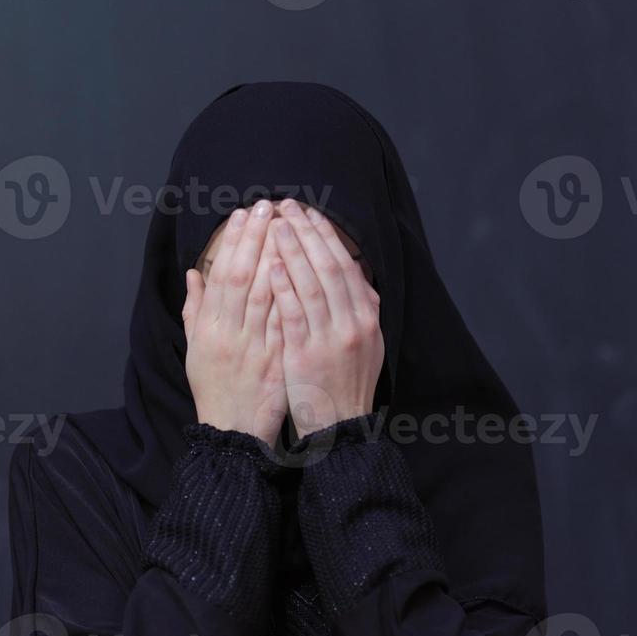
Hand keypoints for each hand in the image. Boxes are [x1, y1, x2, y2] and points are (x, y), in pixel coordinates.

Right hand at [182, 200, 287, 443]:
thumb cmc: (213, 388)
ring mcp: (256, 349)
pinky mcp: (278, 362)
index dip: (234, 243)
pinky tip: (307, 271)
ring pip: (268, 296)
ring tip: (288, 226)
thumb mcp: (195, 348)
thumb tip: (194, 273)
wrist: (232, 431)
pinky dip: (297, 296)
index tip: (244, 215)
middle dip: (257, 239)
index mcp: (210, 329)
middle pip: (245, 278)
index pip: (223, 276)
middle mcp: (231, 335)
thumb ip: (195, 309)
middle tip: (268, 207)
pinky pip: (289, 324)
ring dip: (279, 258)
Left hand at [268, 199, 383, 437]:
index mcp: (366, 317)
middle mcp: (353, 323)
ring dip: (292, 251)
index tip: (308, 212)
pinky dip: (283, 287)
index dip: (326, 235)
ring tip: (274, 226)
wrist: (340, 428)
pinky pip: (294, 314)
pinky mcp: (307, 355)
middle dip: (306, 233)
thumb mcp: (366, 343)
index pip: (345, 264)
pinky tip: (270, 266)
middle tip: (286, 207)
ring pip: (312, 284)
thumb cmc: (346, 382)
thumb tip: (355, 271)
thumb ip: (360, 306)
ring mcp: (330, 339)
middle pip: (329, 266)